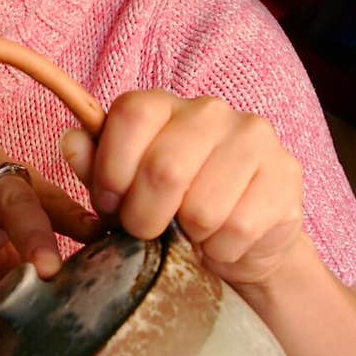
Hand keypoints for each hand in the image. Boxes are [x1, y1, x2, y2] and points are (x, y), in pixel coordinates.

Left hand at [61, 90, 303, 286]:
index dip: (111, 171)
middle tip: (147, 232)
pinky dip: (221, 251)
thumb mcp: (124, 190)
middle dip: (144, 218)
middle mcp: (210, 110)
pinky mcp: (285, 174)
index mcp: (163, 104)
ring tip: (190, 234)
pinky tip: (222, 242)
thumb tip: (70, 142)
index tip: (110, 204)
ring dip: (189, 239)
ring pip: (203, 207)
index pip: (130, 116)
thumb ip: (96, 167)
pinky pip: (239, 228)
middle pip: (164, 169)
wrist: (242, 241)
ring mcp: (253, 137)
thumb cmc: (171, 210)